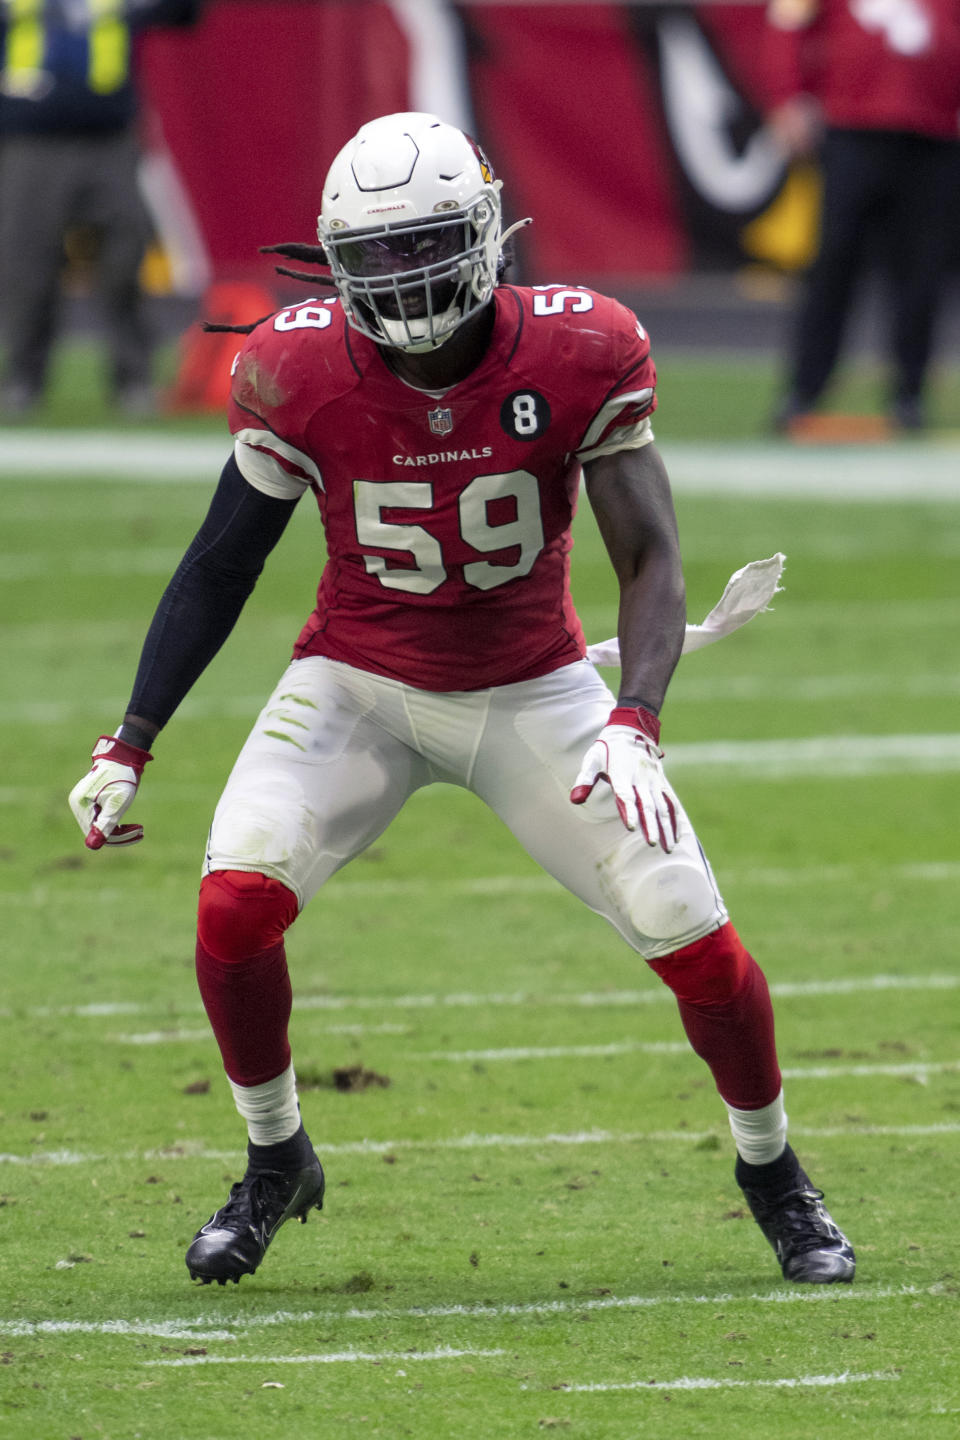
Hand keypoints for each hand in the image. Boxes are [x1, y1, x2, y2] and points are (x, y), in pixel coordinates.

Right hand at [68, 734, 152, 848]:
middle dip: (120, 834)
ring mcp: (83, 801)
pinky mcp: (90, 799)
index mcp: (80, 804)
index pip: (95, 831)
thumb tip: (92, 845)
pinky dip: (115, 821)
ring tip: (139, 829)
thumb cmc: (122, 777)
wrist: (124, 755)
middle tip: (141, 832)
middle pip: (97, 829)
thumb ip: (105, 824)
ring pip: (100, 825)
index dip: (117, 837)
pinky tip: (130, 825)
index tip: (138, 833)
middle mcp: (77, 803)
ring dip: (120, 830)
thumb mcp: (117, 803)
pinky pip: (101, 817)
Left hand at [570, 705, 678, 849]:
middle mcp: (641, 778)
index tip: (632, 827)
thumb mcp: (592, 759)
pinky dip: (674, 819)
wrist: (631, 730)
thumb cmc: (607, 749)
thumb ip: (584, 780)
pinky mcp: (661, 783)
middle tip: (652, 844)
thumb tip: (575, 800)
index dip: (629, 811)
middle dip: (651, 825)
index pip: (626, 795)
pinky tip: (675, 837)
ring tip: (667, 848)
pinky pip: (671, 803)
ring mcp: (654, 781)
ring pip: (662, 806)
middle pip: (647, 804)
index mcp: (622, 773)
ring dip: (666, 827)